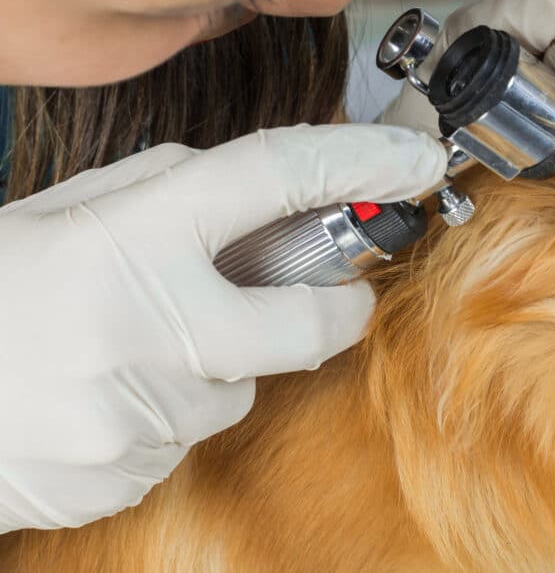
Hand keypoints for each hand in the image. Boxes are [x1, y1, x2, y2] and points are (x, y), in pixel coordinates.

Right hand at [0, 124, 446, 532]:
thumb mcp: (61, 213)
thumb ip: (163, 192)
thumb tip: (258, 189)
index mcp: (129, 238)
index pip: (273, 177)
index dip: (358, 160)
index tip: (414, 159)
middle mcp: (148, 327)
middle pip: (308, 323)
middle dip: (333, 308)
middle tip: (328, 295)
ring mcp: (140, 413)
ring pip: (239, 388)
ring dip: (216, 363)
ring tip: (134, 346)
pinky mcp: (128, 473)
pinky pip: (189, 437)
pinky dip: (170, 409)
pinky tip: (107, 392)